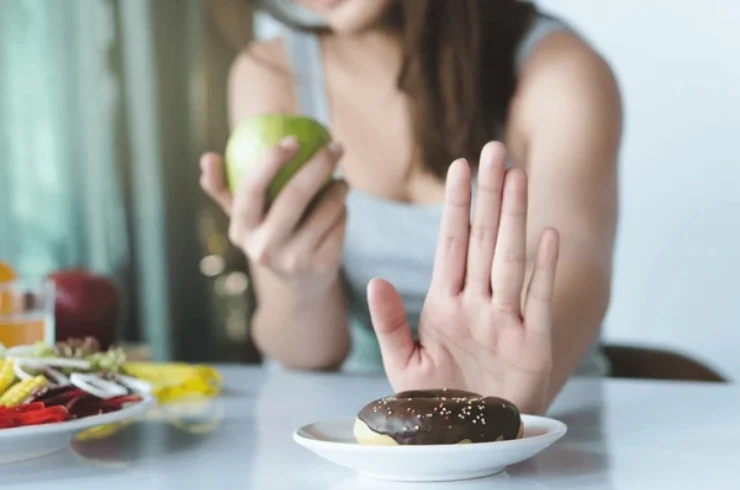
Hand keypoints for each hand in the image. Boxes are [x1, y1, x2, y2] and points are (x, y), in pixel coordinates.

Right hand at [200, 137, 347, 291]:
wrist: (296, 286)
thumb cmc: (267, 235)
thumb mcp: (244, 218)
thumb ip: (223, 188)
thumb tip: (207, 157)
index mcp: (242, 231)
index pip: (250, 190)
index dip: (270, 162)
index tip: (291, 140)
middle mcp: (265, 249)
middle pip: (294, 196)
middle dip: (319, 164)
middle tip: (335, 147)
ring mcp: (295, 260)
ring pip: (326, 209)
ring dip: (339, 188)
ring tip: (341, 180)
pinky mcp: (322, 266)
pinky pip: (340, 224)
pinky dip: (343, 210)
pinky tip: (341, 207)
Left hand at [367, 142, 559, 413]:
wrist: (470, 436)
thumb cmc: (437, 401)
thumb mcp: (404, 363)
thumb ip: (390, 322)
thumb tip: (375, 279)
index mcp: (445, 304)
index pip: (451, 244)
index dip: (455, 205)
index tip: (458, 168)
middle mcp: (478, 304)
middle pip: (483, 239)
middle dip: (488, 195)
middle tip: (494, 150)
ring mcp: (507, 321)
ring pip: (510, 258)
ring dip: (514, 218)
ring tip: (518, 176)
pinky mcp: (532, 344)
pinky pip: (538, 300)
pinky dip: (543, 269)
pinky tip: (548, 235)